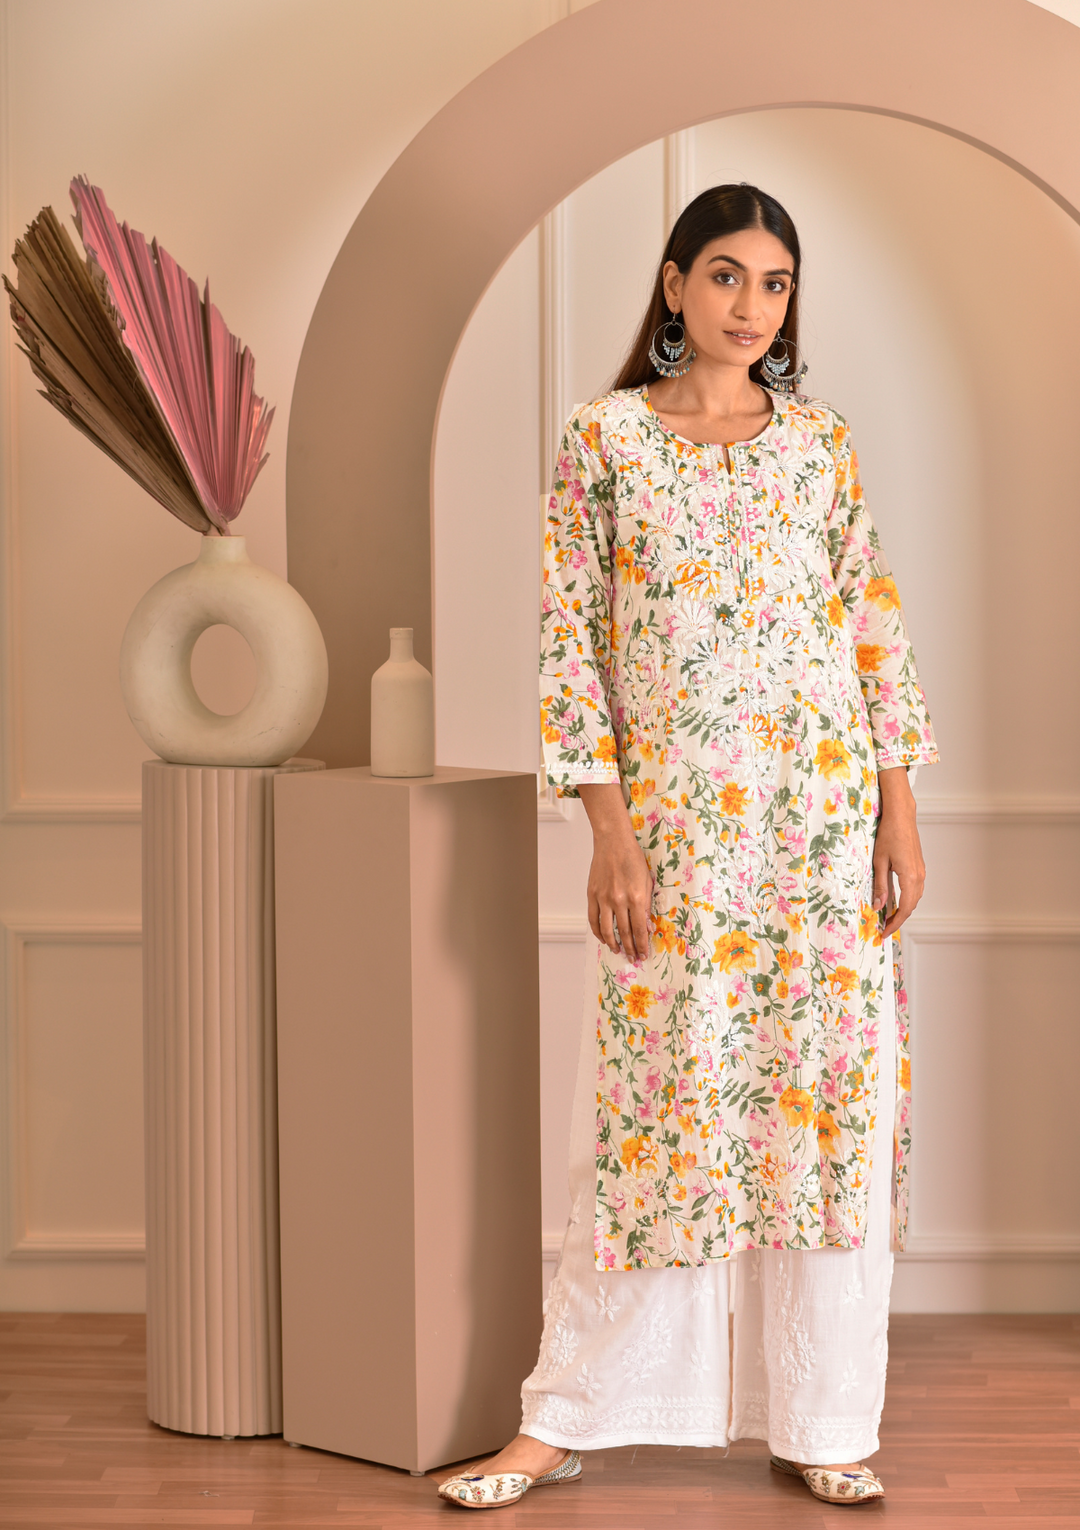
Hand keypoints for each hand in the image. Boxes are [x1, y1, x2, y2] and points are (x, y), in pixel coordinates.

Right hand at [577, 782, 652, 961]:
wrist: (613, 843)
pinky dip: (597, 931)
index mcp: (637, 897)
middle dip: (630, 948)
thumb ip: (646, 905)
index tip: (643, 954)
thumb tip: (645, 926)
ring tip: (617, 950)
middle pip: (625, 932)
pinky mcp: (592, 895)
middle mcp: (620, 900)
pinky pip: (593, 919)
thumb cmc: (633, 859)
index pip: (640, 929)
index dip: (641, 945)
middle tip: (632, 958)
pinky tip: (603, 938)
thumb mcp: (647, 881)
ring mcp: (604, 898)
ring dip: (613, 943)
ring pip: (607, 929)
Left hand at [873, 767, 925, 937]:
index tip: (884, 933)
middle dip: (898, 920)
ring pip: (914, 898)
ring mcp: (921, 872)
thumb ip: (880, 885)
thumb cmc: (889, 835)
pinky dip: (907, 899)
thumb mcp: (879, 862)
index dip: (894, 923)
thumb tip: (878, 906)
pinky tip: (895, 900)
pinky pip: (915, 889)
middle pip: (911, 906)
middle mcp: (919, 877)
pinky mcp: (919, 867)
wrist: (901, 816)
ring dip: (903, 910)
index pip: (904, 909)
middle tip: (883, 928)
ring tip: (888, 917)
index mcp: (910, 878)